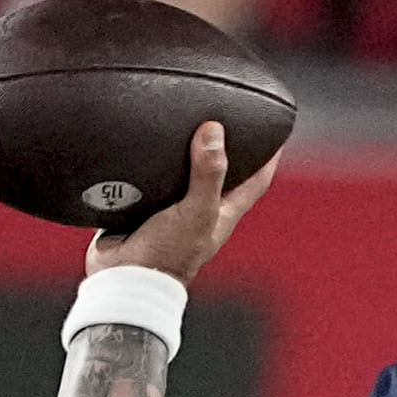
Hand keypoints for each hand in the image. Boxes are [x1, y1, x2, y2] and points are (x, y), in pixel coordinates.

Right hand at [86, 121, 280, 284]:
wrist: (122, 278)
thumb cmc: (166, 257)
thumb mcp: (196, 212)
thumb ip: (208, 175)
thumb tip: (213, 132)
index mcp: (222, 214)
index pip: (256, 180)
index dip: (269, 155)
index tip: (274, 129)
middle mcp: (201, 211)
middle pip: (222, 173)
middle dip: (226, 148)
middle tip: (226, 118)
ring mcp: (172, 211)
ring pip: (185, 174)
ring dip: (185, 153)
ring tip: (184, 123)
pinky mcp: (143, 209)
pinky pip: (151, 180)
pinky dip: (152, 164)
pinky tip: (146, 147)